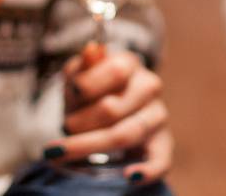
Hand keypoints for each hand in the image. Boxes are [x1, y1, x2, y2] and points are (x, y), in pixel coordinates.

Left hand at [44, 43, 171, 185]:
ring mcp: (157, 117)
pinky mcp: (162, 144)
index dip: (89, 84)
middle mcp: (149, 88)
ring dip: (89, 144)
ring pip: (126, 134)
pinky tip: (131, 176)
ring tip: (63, 151)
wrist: (102, 113)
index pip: (117, 71)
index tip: (71, 93)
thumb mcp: (78, 75)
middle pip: (113, 109)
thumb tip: (91, 50)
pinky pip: (161, 161)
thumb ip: (82, 65)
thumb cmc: (88, 93)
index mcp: (130, 64)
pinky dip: (148, 170)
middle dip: (80, 122)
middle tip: (64, 126)